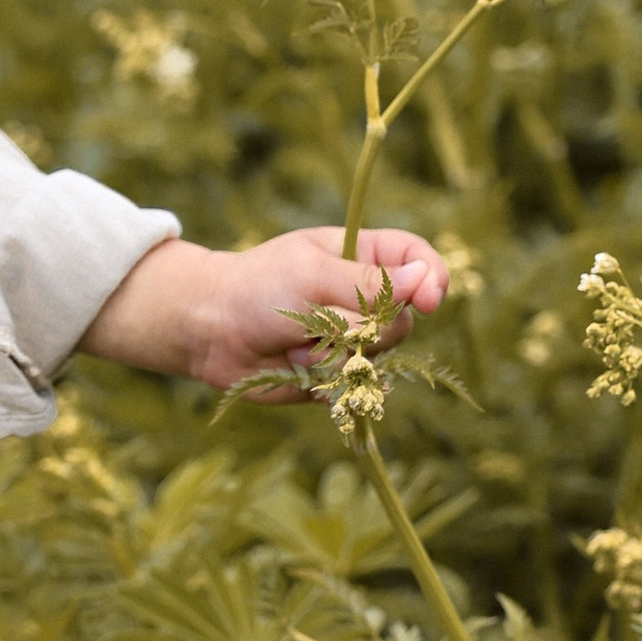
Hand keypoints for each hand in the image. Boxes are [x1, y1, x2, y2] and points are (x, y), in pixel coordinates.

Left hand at [80, 228, 448, 394]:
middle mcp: (363, 298)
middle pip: (404, 317)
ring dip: (341, 353)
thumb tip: (424, 278)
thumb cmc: (257, 287)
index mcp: (361, 256)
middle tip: (329, 322)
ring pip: (381, 354)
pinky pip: (355, 385)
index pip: (418, 259)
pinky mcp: (336, 374)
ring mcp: (351, 337)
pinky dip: (329, 379)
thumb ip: (367, 282)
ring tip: (299, 342)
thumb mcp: (311, 274)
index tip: (429, 299)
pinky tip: (297, 365)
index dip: (432, 277)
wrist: (209, 330)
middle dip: (371, 326)